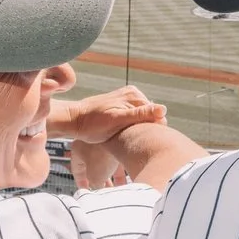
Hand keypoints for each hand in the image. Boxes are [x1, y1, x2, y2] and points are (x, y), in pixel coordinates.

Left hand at [50, 86, 165, 143]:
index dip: (152, 132)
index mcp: (135, 95)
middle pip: (151, 118)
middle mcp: (134, 94)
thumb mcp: (117, 121)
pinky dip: (134, 128)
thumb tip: (163, 110)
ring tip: (129, 141)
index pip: (157, 116)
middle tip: (133, 144)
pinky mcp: (123, 107)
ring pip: (144, 120)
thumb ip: (140, 115)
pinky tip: (125, 136)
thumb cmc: (92, 125)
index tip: (141, 143)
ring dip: (140, 131)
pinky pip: (136, 120)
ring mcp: (128, 100)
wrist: (74, 121)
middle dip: (146, 131)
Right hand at [67, 137, 130, 189]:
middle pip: (93, 166)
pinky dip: (120, 171)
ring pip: (107, 163)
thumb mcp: (94, 177)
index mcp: (78, 148)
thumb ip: (94, 185)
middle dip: (98, 180)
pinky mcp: (120, 141)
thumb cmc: (105, 154)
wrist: (123, 141)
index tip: (86, 191)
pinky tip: (124, 183)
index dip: (81, 183)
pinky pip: (118, 160)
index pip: (76, 169)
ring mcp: (106, 140)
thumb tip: (99, 189)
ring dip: (110, 177)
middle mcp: (91, 142)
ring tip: (115, 190)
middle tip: (102, 192)